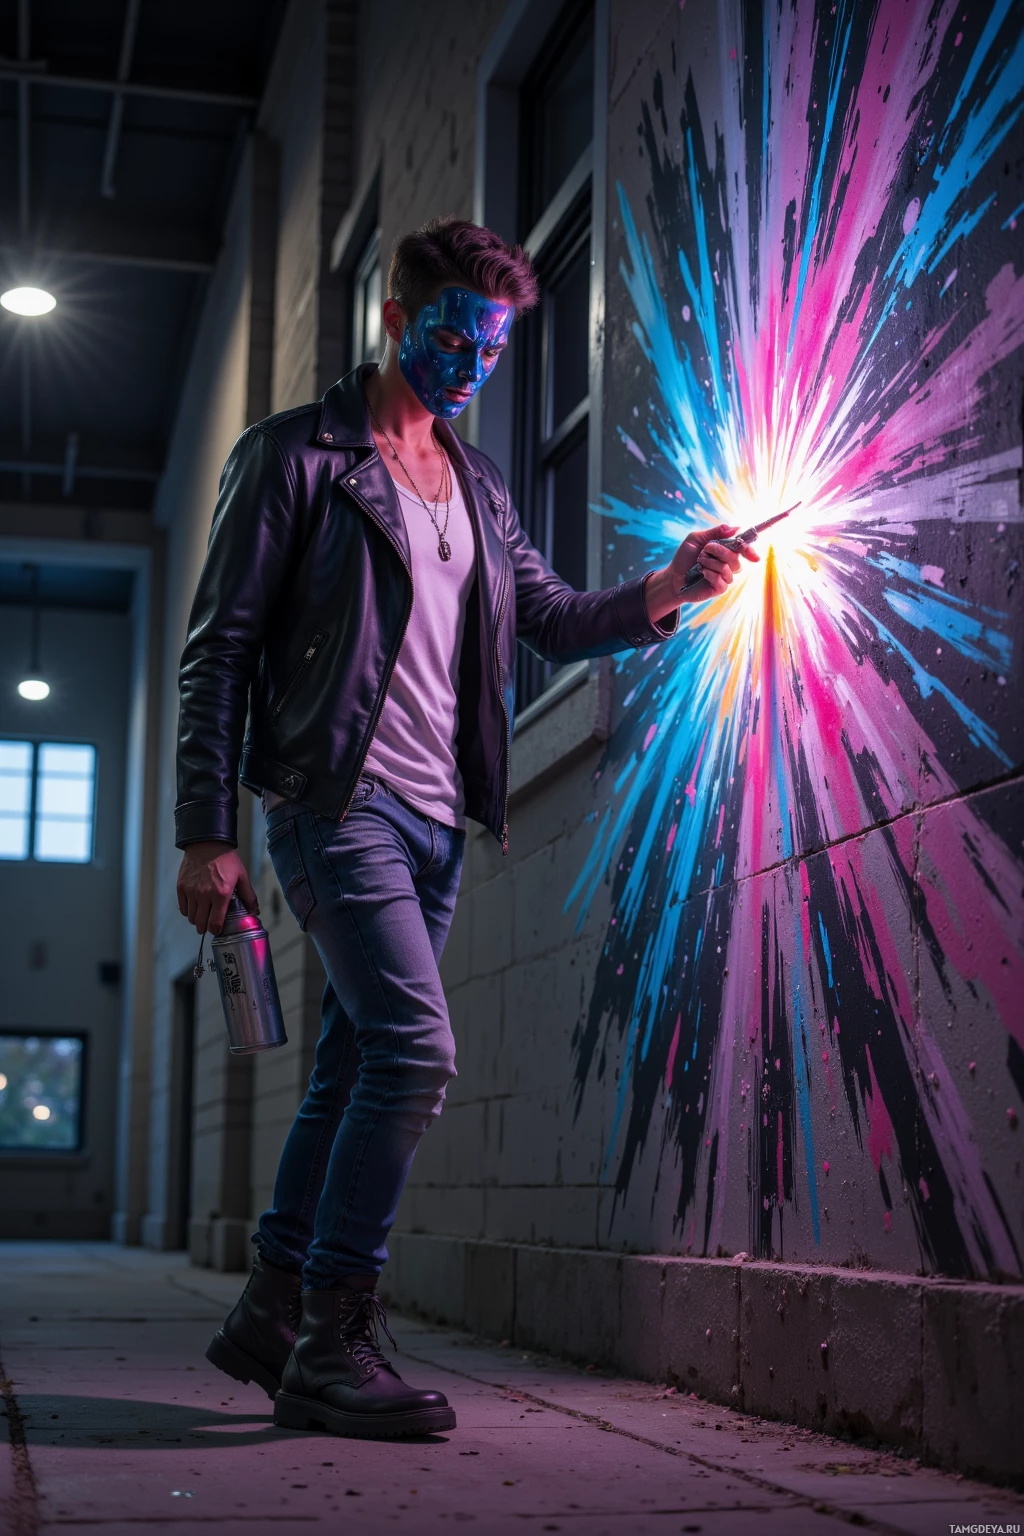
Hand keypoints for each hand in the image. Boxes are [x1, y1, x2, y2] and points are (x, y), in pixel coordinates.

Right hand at [176, 841, 258, 934]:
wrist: (207, 844)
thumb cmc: (226, 859)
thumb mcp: (241, 876)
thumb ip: (248, 896)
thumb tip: (255, 911)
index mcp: (221, 894)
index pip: (215, 924)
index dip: (216, 930)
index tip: (218, 929)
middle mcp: (204, 895)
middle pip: (201, 924)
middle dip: (206, 927)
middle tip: (209, 925)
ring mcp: (191, 891)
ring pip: (191, 917)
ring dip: (197, 920)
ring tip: (202, 915)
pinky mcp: (182, 887)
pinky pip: (183, 907)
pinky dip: (188, 910)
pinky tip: (194, 907)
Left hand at [644, 522, 760, 623]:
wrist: (673, 575)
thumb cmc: (685, 557)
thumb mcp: (696, 538)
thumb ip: (715, 532)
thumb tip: (734, 528)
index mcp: (726, 550)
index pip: (743, 548)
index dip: (749, 550)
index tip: (753, 554)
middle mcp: (728, 563)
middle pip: (736, 556)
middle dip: (720, 551)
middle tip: (705, 550)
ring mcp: (725, 576)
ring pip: (728, 568)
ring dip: (711, 563)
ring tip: (700, 563)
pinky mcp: (720, 588)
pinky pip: (722, 580)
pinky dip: (710, 574)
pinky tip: (702, 573)